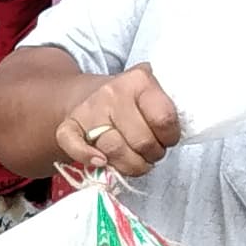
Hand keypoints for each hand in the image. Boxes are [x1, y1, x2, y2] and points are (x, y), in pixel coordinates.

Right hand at [56, 65, 182, 180]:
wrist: (88, 94)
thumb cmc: (130, 102)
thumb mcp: (152, 92)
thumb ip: (167, 106)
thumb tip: (177, 130)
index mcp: (139, 81)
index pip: (164, 120)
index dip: (171, 137)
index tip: (168, 138)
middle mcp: (112, 93)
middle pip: (142, 141)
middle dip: (152, 154)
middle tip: (152, 152)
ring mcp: (88, 110)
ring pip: (115, 151)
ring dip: (131, 165)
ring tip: (136, 160)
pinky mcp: (68, 126)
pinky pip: (76, 147)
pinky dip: (88, 158)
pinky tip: (101, 162)